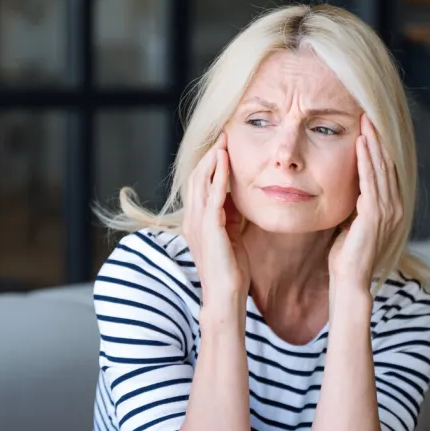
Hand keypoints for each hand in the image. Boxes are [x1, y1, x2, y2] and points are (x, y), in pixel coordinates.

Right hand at [182, 133, 250, 307]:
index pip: (199, 185)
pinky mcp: (209, 227)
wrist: (226, 294)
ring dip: (213, 159)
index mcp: (197, 221)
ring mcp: (198, 222)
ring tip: (224, 141)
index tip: (223, 147)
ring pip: (202, 181)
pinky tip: (226, 160)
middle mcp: (192, 219)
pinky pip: (213, 194)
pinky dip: (219, 175)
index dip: (209, 164)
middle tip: (223, 136)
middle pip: (197, 177)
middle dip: (210, 155)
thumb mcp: (231, 235)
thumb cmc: (231, 269)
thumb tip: (238, 198)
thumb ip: (231, 216)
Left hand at [329, 114, 402, 291]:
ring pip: (381, 168)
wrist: (350, 280)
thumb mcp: (353, 221)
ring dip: (373, 143)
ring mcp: (388, 210)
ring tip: (365, 121)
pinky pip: (371, 181)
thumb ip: (356, 203)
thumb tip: (349, 185)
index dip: (379, 146)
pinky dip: (366, 160)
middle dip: (377, 137)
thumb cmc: (347, 254)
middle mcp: (395, 206)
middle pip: (387, 163)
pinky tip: (360, 144)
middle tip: (368, 113)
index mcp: (391, 207)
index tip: (368, 125)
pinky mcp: (375, 214)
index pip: (386, 169)